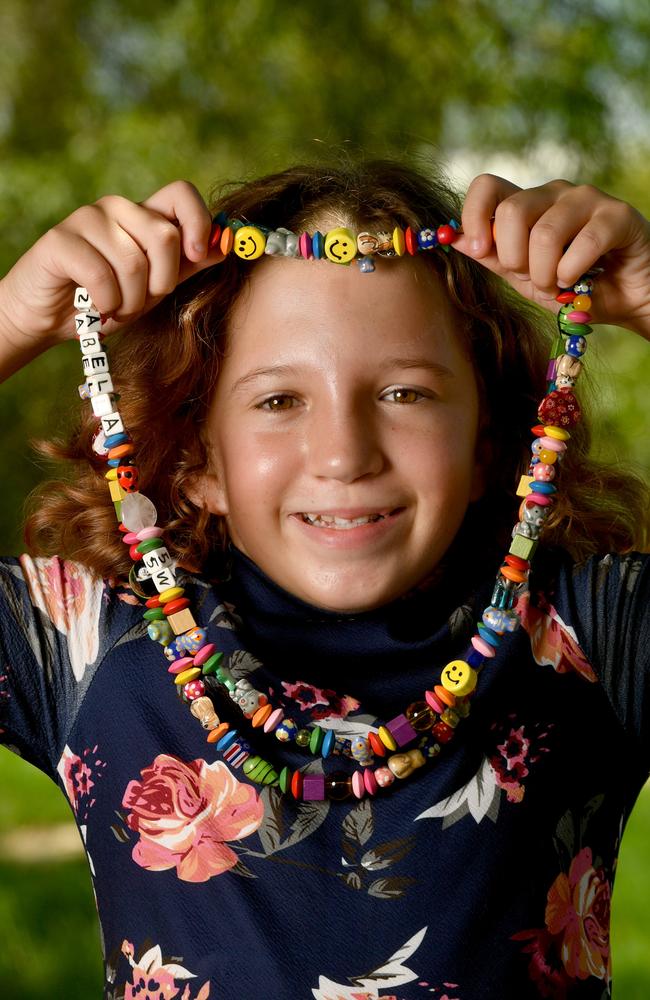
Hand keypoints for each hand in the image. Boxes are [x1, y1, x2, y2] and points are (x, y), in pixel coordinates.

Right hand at [0, 179, 223, 350]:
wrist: (48, 319)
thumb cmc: (105, 301)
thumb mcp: (154, 287)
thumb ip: (188, 264)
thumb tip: (227, 244)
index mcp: (143, 216)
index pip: (181, 192)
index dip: (199, 221)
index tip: (199, 256)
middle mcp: (117, 208)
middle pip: (164, 236)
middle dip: (160, 283)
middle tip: (139, 301)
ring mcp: (87, 219)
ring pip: (134, 263)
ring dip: (128, 301)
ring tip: (113, 308)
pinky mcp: (60, 239)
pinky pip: (102, 275)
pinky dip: (106, 303)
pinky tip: (95, 308)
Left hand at [455, 175, 649, 338]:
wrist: (627, 300)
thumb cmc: (575, 287)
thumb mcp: (525, 279)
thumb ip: (494, 259)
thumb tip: (456, 240)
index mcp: (528, 205)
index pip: (487, 185)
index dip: (474, 216)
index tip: (482, 252)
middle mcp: (554, 193)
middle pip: (512, 211)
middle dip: (516, 259)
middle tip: (533, 280)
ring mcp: (587, 199)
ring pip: (544, 233)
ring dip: (546, 274)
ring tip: (558, 286)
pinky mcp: (618, 215)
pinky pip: (583, 244)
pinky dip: (573, 274)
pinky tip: (580, 283)